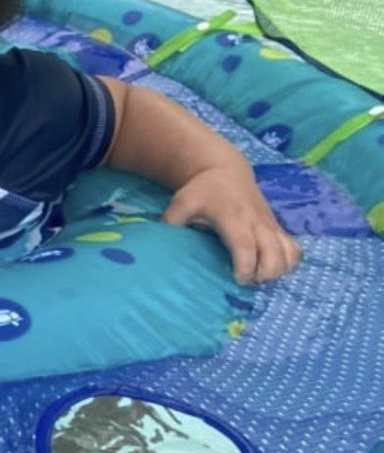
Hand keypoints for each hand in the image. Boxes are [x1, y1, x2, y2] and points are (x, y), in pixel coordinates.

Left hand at [162, 165, 300, 284]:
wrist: (225, 171)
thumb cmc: (201, 191)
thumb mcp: (180, 203)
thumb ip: (170, 224)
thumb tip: (158, 248)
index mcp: (233, 217)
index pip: (245, 246)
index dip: (245, 267)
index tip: (238, 279)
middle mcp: (256, 222)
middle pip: (274, 254)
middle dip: (266, 274)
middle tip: (248, 281)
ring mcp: (270, 225)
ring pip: (289, 253)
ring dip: (279, 271)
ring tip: (260, 277)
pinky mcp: (277, 228)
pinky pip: (294, 249)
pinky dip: (288, 263)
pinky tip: (272, 269)